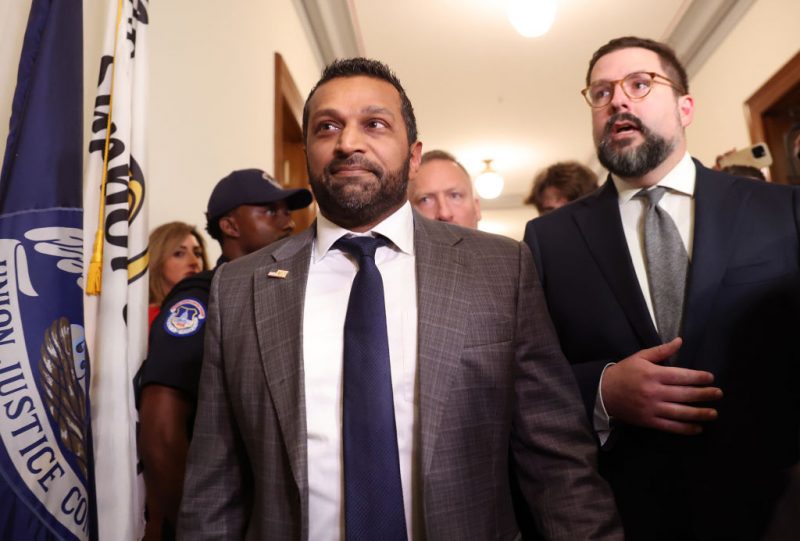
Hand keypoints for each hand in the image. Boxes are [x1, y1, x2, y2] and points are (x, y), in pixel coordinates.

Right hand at [601, 338, 722, 434]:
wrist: (603, 392)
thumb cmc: (624, 372)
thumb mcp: (640, 357)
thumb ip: (661, 351)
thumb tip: (680, 341)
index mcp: (653, 374)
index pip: (681, 376)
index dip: (698, 377)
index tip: (710, 378)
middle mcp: (654, 391)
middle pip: (684, 394)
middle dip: (704, 394)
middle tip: (718, 394)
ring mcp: (651, 408)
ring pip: (680, 412)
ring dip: (699, 413)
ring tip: (713, 413)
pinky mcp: (648, 421)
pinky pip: (670, 426)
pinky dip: (685, 428)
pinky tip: (697, 428)